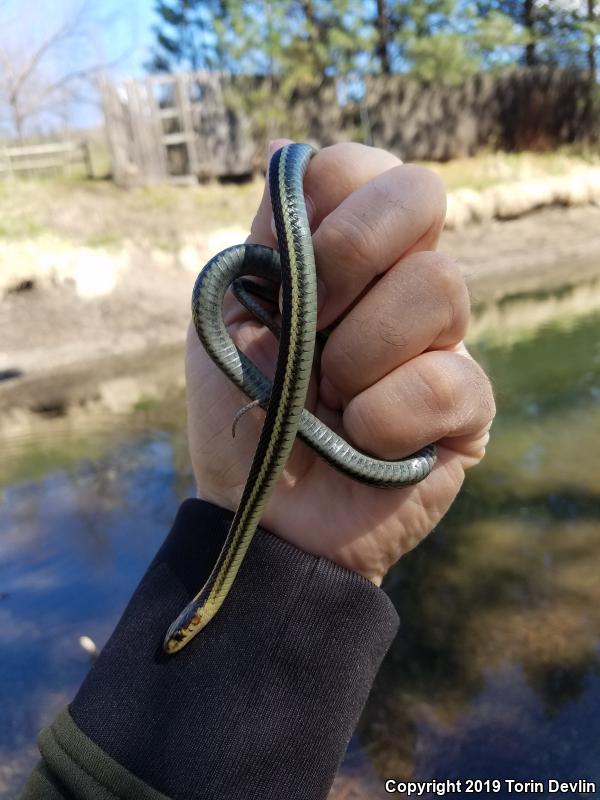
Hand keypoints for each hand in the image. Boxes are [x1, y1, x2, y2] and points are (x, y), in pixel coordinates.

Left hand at [185, 140, 494, 584]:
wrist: (263, 515)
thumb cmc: (241, 414)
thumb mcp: (227, 319)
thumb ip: (267, 240)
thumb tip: (287, 148)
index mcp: (342, 253)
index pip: (361, 166)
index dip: (328, 204)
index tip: (287, 272)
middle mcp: (399, 283)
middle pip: (420, 193)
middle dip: (350, 257)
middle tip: (309, 325)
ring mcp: (441, 341)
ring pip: (440, 285)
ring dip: (359, 355)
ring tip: (330, 401)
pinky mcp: (469, 405)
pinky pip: (449, 380)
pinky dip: (386, 418)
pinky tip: (365, 443)